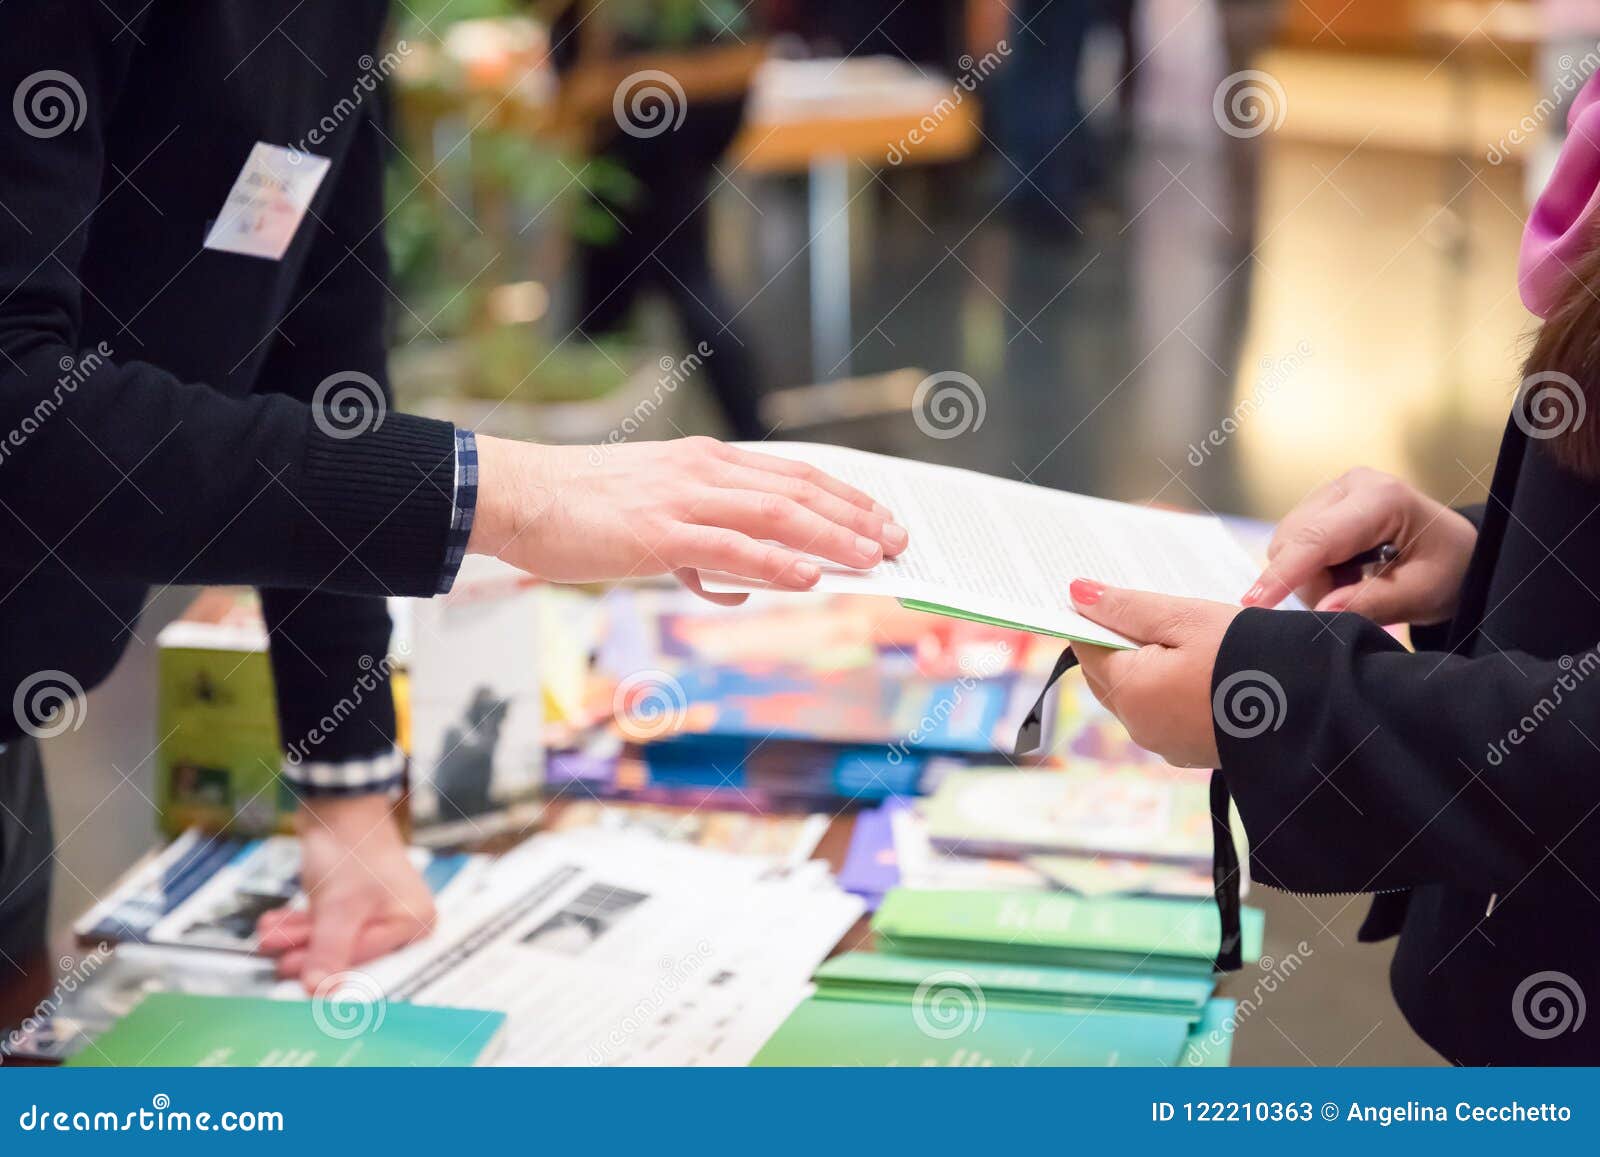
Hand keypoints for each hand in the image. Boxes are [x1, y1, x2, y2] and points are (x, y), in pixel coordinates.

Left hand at [257, 795, 435, 993]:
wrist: (338, 804)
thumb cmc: (353, 848)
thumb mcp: (340, 906)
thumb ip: (329, 951)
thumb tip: (317, 991)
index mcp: (415, 922)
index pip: (370, 961)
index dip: (333, 972)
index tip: (301, 986)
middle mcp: (400, 920)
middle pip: (350, 954)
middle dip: (309, 953)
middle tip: (278, 957)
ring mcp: (376, 911)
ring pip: (332, 939)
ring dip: (297, 938)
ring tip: (270, 935)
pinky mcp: (352, 904)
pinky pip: (325, 924)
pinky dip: (301, 924)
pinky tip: (276, 923)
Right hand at [468, 436, 906, 597]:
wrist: (519, 495)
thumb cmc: (580, 510)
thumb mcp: (651, 518)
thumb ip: (698, 547)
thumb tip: (730, 585)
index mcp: (704, 463)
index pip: (791, 473)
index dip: (842, 495)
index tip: (879, 517)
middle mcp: (703, 471)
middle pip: (798, 489)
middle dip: (855, 516)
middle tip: (897, 541)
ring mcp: (683, 498)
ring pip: (776, 514)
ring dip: (831, 537)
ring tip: (871, 559)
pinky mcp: (660, 530)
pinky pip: (730, 546)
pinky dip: (775, 561)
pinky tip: (809, 576)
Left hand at [1068, 579, 1240, 767]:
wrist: (1314, 711)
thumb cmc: (1249, 657)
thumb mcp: (1186, 618)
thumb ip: (1128, 607)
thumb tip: (1075, 593)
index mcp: (1130, 692)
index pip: (1086, 647)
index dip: (1094, 617)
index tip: (1109, 593)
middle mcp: (1139, 725)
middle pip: (1108, 673)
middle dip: (1118, 640)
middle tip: (1144, 605)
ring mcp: (1166, 743)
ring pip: (1136, 693)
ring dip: (1146, 663)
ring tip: (1176, 630)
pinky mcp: (1192, 750)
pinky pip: (1164, 710)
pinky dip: (1168, 686)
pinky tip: (1196, 662)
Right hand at [1243, 467, 1475, 624]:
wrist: (1456, 552)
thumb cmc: (1448, 569)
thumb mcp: (1422, 593)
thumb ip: (1372, 603)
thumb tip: (1322, 613)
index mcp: (1381, 498)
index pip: (1317, 538)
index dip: (1283, 574)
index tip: (1253, 603)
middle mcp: (1350, 484)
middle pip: (1293, 542)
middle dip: (1309, 582)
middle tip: (1353, 600)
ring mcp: (1332, 491)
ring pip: (1286, 544)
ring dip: (1310, 577)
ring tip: (1355, 583)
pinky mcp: (1321, 504)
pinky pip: (1292, 543)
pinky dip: (1311, 568)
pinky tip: (1345, 571)